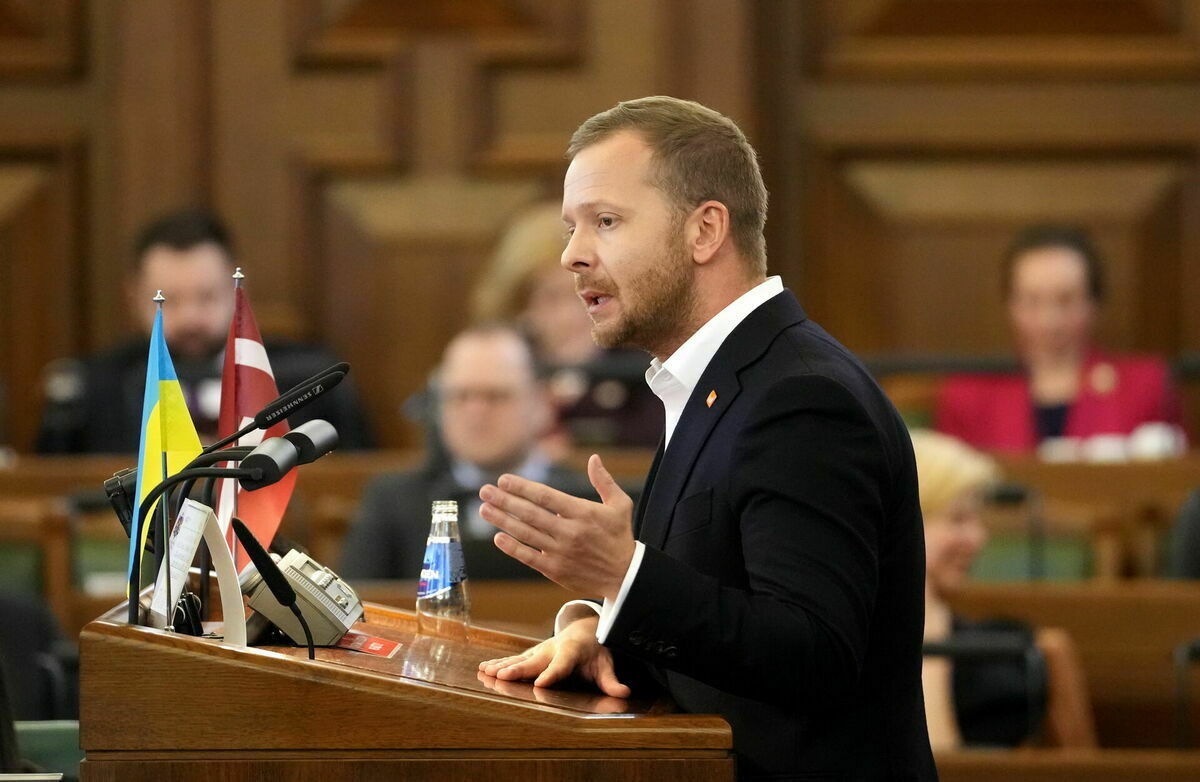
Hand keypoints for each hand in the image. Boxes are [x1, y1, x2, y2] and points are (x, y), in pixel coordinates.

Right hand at [477, 614, 630, 697]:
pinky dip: (498, 662)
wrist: (585, 629)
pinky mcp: (532, 653)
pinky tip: (483, 668)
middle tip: (502, 676)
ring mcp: (540, 650)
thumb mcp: (607, 664)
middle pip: (534, 661)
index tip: (540, 684)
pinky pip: (514, 659)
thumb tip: (625, 694)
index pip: (562, 665)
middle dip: (518, 669)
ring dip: (502, 665)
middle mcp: (552, 649)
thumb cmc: (596, 650)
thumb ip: (612, 680)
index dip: (552, 674)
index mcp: (571, 652)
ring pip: (520, 659)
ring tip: (487, 671)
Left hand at [479, 454, 634, 598]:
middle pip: (530, 513)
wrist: (625, 575)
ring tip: (484, 509)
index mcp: (582, 512)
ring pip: (525, 533)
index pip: (545, 496)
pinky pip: (529, 556)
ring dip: (502, 520)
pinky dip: (512, 547)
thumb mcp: (620, 505)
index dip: (522, 487)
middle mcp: (569, 531)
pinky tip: (498, 536)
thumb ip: (604, 481)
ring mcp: (560, 552)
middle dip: (504, 500)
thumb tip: (594, 458)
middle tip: (484, 490)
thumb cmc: (619, 536)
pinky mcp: (555, 570)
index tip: (504, 479)